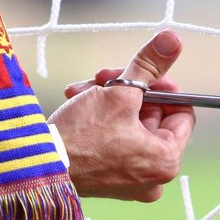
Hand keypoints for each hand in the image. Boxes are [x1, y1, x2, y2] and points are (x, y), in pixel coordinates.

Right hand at [48, 30, 195, 201]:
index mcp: (166, 160)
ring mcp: (129, 180)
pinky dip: (99, 118)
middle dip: (125, 89)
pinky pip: (113, 139)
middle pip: (150, 115)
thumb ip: (149, 66)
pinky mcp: (107, 177)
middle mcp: (153, 176)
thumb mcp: (119, 93)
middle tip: (104, 77)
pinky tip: (78, 102)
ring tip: (83, 90)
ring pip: (128, 123)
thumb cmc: (81, 136)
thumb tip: (172, 40)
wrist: (37, 166)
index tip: (141, 75)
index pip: (182, 112)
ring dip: (107, 99)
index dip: (162, 86)